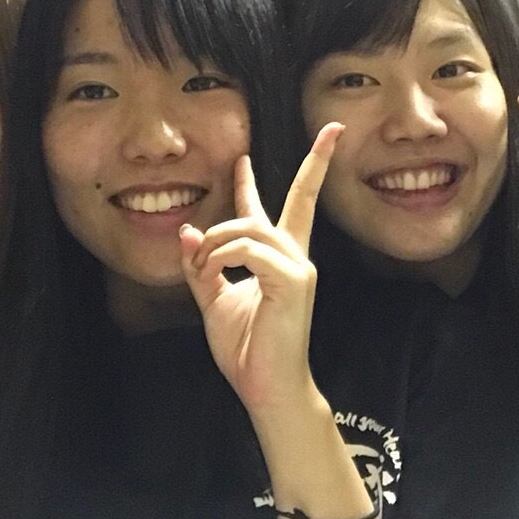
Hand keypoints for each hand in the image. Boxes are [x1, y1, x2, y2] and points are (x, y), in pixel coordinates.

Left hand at [181, 123, 342, 413]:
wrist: (265, 388)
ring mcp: (299, 267)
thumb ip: (201, 266)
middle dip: (318, 162)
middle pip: (300, 198)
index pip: (283, 207)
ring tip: (200, 265)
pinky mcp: (294, 281)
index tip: (248, 154)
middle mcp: (295, 256)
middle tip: (332, 131)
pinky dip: (221, 255)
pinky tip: (211, 271)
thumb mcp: (213, 301)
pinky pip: (249, 250)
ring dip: (215, 240)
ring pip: (251, 227)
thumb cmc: (246, 351)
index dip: (267, 179)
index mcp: (278, 260)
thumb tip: (186, 231)